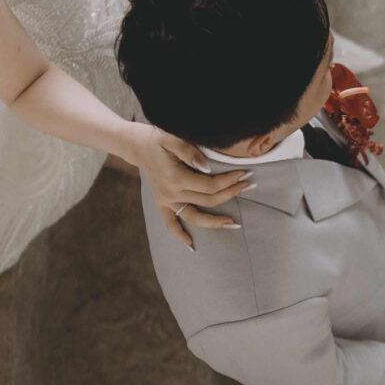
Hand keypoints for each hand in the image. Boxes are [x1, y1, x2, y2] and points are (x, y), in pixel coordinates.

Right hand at [131, 123, 247, 248]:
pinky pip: (171, 224)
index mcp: (176, 178)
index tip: (244, 174)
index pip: (210, 185)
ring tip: (234, 224)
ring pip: (194, 217)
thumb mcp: (172, 138)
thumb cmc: (156, 139)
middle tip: (249, 186)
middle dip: (230, 193)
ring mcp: (166, 201)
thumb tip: (207, 168)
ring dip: (214, 222)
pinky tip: (191, 246)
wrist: (136, 146)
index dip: (229, 181)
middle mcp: (171, 194)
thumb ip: (190, 152)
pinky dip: (180, 236)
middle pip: (207, 200)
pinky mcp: (162, 204)